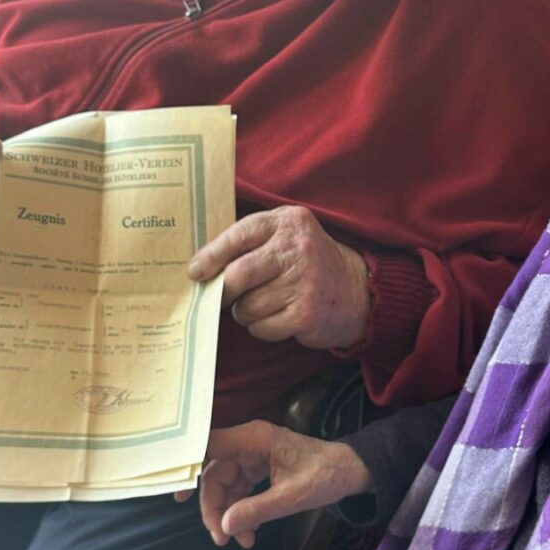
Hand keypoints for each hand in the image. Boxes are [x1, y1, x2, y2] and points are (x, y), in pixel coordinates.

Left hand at [188, 206, 370, 350]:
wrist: (355, 289)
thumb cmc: (306, 262)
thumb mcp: (285, 235)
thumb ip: (250, 242)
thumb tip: (202, 267)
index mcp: (287, 222)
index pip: (239, 235)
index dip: (211, 255)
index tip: (195, 271)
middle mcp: (298, 249)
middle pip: (239, 274)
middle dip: (223, 291)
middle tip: (221, 297)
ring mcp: (304, 282)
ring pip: (247, 306)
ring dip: (244, 312)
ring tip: (261, 305)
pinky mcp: (306, 314)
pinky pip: (262, 327)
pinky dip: (261, 327)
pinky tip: (277, 318)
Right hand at [196, 422, 370, 547]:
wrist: (350, 472)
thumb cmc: (327, 475)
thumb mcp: (294, 496)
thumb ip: (258, 509)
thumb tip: (225, 525)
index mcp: (254, 438)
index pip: (209, 446)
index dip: (189, 466)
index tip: (179, 493)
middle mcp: (248, 443)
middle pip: (214, 473)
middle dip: (214, 507)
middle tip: (220, 538)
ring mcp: (252, 456)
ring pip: (224, 485)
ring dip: (227, 514)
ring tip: (238, 541)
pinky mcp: (257, 469)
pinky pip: (238, 490)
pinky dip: (240, 512)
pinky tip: (248, 533)